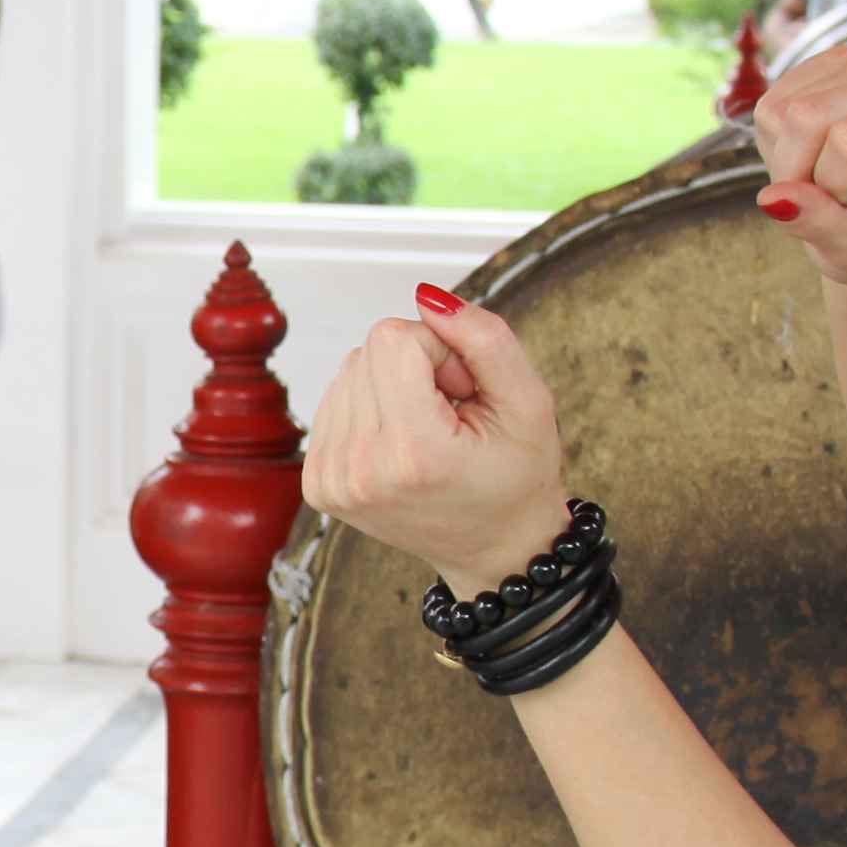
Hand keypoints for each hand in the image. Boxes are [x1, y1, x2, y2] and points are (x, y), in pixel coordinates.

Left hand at [299, 291, 575, 589]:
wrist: (493, 548)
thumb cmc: (517, 478)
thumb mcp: (529, 400)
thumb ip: (485, 339)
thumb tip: (427, 298)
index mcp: (412, 453)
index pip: (393, 337)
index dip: (439, 348)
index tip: (463, 390)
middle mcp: (360, 470)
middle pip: (368, 351)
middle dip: (416, 367)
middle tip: (451, 414)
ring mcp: (332, 480)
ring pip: (349, 371)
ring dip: (393, 386)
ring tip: (430, 431)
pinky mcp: (318, 483)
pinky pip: (335, 400)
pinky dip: (372, 408)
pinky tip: (404, 442)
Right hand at [745, 47, 846, 291]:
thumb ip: (816, 222)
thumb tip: (772, 198)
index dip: (833, 185)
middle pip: (805, 115)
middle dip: (799, 168)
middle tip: (833, 194)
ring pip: (785, 106)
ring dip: (790, 153)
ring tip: (828, 172)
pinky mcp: (844, 61)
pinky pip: (777, 97)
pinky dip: (780, 134)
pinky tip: (815, 149)